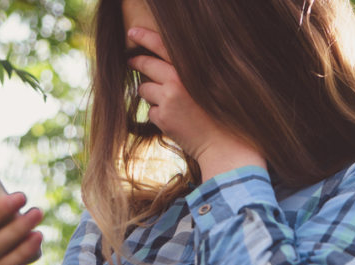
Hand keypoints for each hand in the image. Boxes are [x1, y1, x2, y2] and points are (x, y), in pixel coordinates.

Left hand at [127, 28, 265, 180]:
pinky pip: (150, 110)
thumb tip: (160, 65)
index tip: (132, 31)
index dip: (145, 36)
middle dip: (136, 62)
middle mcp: (178, 80)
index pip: (162, 45)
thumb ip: (186, 73)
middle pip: (146, 64)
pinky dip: (158, 115)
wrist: (223, 143)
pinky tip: (175, 121)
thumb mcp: (206, 85)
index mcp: (191, 68)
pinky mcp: (162, 117)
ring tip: (169, 104)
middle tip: (130, 62)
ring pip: (144, 89)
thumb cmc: (219, 113)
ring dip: (150, 94)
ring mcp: (168, 98)